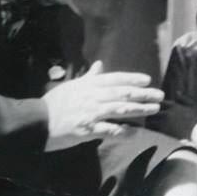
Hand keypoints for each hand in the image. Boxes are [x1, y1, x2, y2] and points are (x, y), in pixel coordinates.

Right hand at [43, 61, 163, 150]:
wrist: (37, 121)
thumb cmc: (55, 102)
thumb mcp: (73, 85)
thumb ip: (89, 76)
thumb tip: (99, 64)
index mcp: (90, 84)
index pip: (116, 78)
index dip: (133, 78)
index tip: (148, 80)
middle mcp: (93, 95)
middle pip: (123, 93)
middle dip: (143, 94)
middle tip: (159, 95)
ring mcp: (91, 112)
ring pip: (120, 109)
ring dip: (139, 109)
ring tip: (153, 109)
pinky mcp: (88, 129)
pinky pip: (110, 130)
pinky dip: (124, 130)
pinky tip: (136, 131)